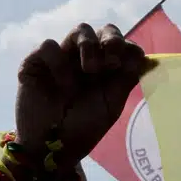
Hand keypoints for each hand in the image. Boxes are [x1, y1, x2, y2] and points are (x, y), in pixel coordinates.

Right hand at [14, 23, 150, 159]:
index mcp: (107, 68)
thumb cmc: (82, 129)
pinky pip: (49, 46)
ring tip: (91, 70)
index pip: (122, 44)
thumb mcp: (110, 106)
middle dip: (113, 39)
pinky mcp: (36, 62)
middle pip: (104, 30)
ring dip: (90, 46)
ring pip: (80, 30)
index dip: (127, 48)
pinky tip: (63, 86)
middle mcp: (85, 58)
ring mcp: (62, 58)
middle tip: (113, 61)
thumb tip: (145, 58)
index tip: (127, 66)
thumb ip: (125, 80)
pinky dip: (60, 63)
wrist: (52, 150)